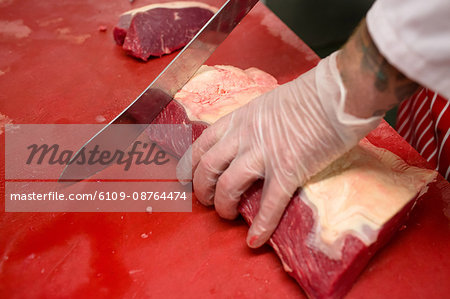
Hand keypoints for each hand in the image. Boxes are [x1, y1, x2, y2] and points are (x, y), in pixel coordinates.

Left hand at [177, 51, 381, 247]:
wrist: (335, 95)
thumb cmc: (308, 96)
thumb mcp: (269, 104)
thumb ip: (254, 123)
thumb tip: (252, 139)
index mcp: (239, 119)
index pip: (202, 144)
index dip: (189, 166)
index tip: (185, 180)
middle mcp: (244, 136)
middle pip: (208, 167)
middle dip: (201, 189)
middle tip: (206, 201)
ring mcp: (263, 154)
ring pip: (228, 185)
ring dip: (223, 206)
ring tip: (227, 215)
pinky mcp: (287, 170)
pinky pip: (269, 204)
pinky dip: (261, 225)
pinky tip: (255, 240)